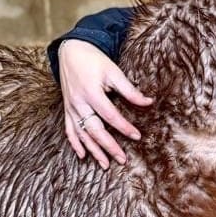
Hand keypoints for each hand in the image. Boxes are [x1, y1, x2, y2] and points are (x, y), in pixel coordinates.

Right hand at [59, 39, 153, 167]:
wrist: (71, 51)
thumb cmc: (94, 61)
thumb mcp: (114, 72)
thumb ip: (130, 90)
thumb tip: (149, 102)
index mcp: (91, 93)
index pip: (110, 116)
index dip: (124, 127)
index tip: (137, 137)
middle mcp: (79, 103)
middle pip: (95, 130)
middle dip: (109, 146)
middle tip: (122, 159)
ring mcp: (71, 108)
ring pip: (82, 134)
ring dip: (93, 151)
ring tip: (105, 165)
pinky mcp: (66, 109)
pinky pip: (69, 130)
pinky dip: (75, 144)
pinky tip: (82, 155)